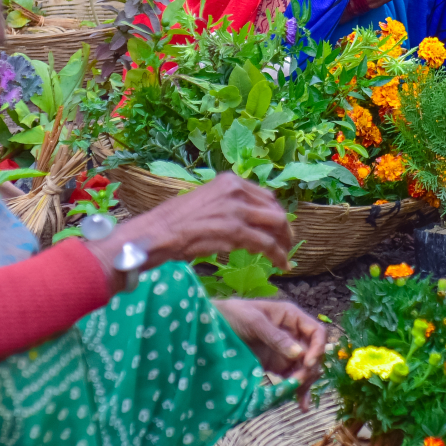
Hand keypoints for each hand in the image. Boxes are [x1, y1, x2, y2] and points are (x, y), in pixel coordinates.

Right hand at [102, 174, 294, 276]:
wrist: (157, 233)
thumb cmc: (175, 222)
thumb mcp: (206, 202)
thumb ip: (228, 205)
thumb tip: (248, 218)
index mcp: (229, 181)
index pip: (266, 197)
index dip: (276, 215)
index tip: (279, 229)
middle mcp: (236, 191)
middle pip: (275, 210)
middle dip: (285, 230)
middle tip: (287, 245)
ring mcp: (236, 210)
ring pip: (275, 226)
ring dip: (284, 244)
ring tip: (285, 258)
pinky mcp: (235, 230)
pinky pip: (266, 244)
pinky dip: (277, 255)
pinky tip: (280, 264)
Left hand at [211, 296, 327, 404]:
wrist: (211, 326)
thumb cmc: (233, 315)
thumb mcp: (253, 321)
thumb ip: (275, 337)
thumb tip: (299, 354)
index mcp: (291, 317)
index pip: (316, 332)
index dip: (317, 348)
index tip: (307, 363)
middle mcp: (293, 334)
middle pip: (313, 353)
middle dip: (309, 369)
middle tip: (296, 383)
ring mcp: (286, 351)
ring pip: (306, 369)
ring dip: (305, 383)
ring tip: (298, 399)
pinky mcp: (277, 365)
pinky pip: (292, 377)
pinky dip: (297, 390)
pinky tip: (301, 404)